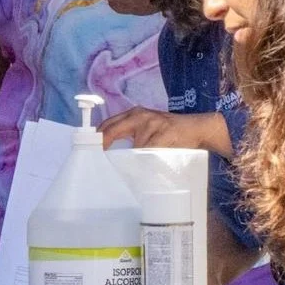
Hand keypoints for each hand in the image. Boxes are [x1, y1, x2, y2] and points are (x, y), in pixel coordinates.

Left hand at [100, 109, 231, 154]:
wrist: (197, 128)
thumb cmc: (168, 133)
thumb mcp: (147, 129)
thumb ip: (129, 136)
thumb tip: (107, 153)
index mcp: (133, 114)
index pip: (107, 125)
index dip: (95, 139)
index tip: (87, 153)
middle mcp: (140, 115)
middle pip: (111, 131)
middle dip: (102, 147)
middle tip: (96, 163)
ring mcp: (152, 123)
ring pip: (132, 147)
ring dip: (130, 161)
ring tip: (129, 170)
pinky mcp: (164, 133)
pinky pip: (149, 151)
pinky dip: (145, 161)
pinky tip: (146, 167)